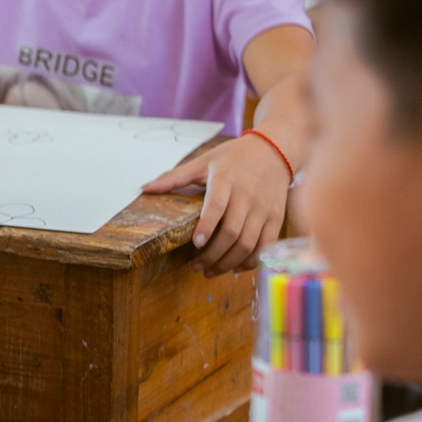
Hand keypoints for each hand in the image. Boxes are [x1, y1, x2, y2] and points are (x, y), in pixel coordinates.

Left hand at [143, 134, 290, 275]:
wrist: (274, 151)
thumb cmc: (234, 156)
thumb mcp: (203, 161)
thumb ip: (174, 177)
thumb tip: (144, 188)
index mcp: (225, 180)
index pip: (216, 206)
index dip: (206, 227)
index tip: (196, 244)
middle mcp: (246, 197)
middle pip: (232, 232)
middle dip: (213, 255)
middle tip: (197, 267)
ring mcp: (263, 209)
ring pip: (249, 244)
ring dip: (229, 262)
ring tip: (211, 271)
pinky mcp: (276, 218)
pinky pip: (266, 246)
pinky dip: (251, 261)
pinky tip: (236, 267)